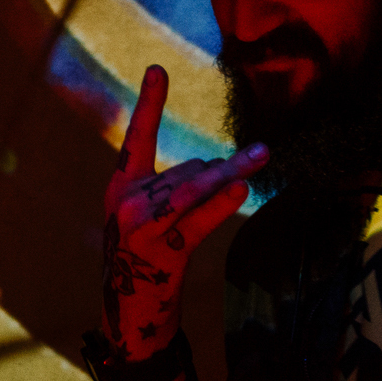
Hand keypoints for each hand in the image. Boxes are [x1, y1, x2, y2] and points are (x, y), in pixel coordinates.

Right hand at [104, 65, 267, 360]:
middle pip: (185, 169)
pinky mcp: (163, 249)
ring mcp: (141, 226)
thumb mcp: (149, 218)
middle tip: (242, 173)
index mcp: (120, 188)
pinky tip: (242, 188)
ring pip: (195, 186)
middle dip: (212, 175)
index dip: (149, 103)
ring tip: (262, 155)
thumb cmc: (146, 259)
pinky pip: (199, 219)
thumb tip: (219, 168)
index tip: (159, 69)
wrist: (131, 312)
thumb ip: (174, 189)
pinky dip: (222, 203)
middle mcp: (127, 202)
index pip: (137, 137)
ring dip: (227, 177)